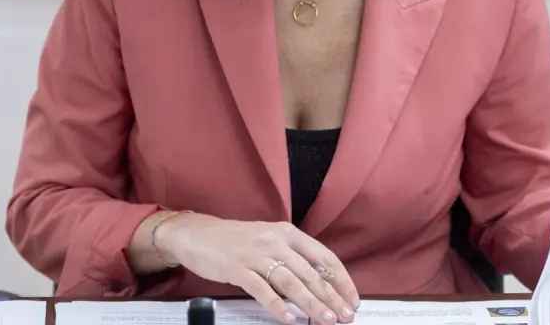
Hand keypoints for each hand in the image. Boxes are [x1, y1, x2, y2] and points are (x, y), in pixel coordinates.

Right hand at [158, 213, 359, 323]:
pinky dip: (277, 306)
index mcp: (288, 233)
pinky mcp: (237, 269)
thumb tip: (320, 283)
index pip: (324, 257)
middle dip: (331, 298)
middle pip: (311, 273)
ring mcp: (256, 255)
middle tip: (344, 316)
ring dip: (311, 304)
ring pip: (291, 283)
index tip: (351, 298)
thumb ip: (292, 257)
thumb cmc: (235, 240)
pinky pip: (262, 290)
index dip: (341, 280)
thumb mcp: (269, 240)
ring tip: (325, 320)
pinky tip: (289, 319)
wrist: (198, 234)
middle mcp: (275, 241)